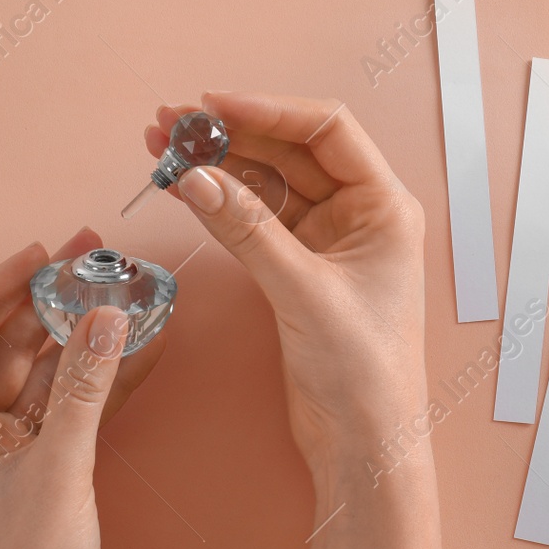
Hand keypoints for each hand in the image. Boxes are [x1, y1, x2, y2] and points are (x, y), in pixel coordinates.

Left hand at [0, 229, 164, 548]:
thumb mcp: (58, 465)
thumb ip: (87, 387)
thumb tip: (108, 315)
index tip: (38, 256)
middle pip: (6, 350)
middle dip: (48, 306)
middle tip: (91, 261)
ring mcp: (11, 457)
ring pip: (48, 378)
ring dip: (84, 341)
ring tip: (125, 296)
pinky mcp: (52, 476)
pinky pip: (78, 412)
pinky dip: (107, 383)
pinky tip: (144, 351)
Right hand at [145, 93, 425, 479]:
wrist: (363, 443)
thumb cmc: (362, 372)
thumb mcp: (302, 291)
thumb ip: (246, 229)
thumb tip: (193, 176)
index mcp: (385, 207)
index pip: (326, 130)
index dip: (267, 110)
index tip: (212, 105)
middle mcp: (361, 216)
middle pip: (291, 151)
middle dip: (231, 134)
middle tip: (171, 125)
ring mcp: (329, 242)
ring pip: (268, 184)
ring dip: (219, 165)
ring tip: (163, 147)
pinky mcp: (301, 270)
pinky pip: (257, 219)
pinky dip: (221, 202)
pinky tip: (185, 185)